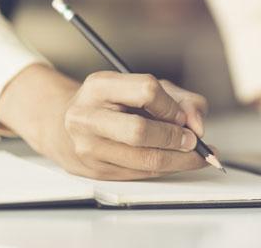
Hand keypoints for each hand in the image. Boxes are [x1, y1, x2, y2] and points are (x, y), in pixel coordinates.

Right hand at [0, 64, 208, 179]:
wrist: (64, 125)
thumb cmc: (111, 103)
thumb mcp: (142, 87)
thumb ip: (179, 99)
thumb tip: (197, 124)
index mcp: (100, 86)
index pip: (146, 91)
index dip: (171, 106)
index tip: (183, 116)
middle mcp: (88, 116)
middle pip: (140, 131)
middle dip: (174, 138)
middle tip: (193, 141)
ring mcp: (88, 147)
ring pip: (144, 160)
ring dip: (178, 160)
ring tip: (195, 155)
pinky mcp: (95, 171)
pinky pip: (141, 174)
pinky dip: (166, 169)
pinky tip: (176, 161)